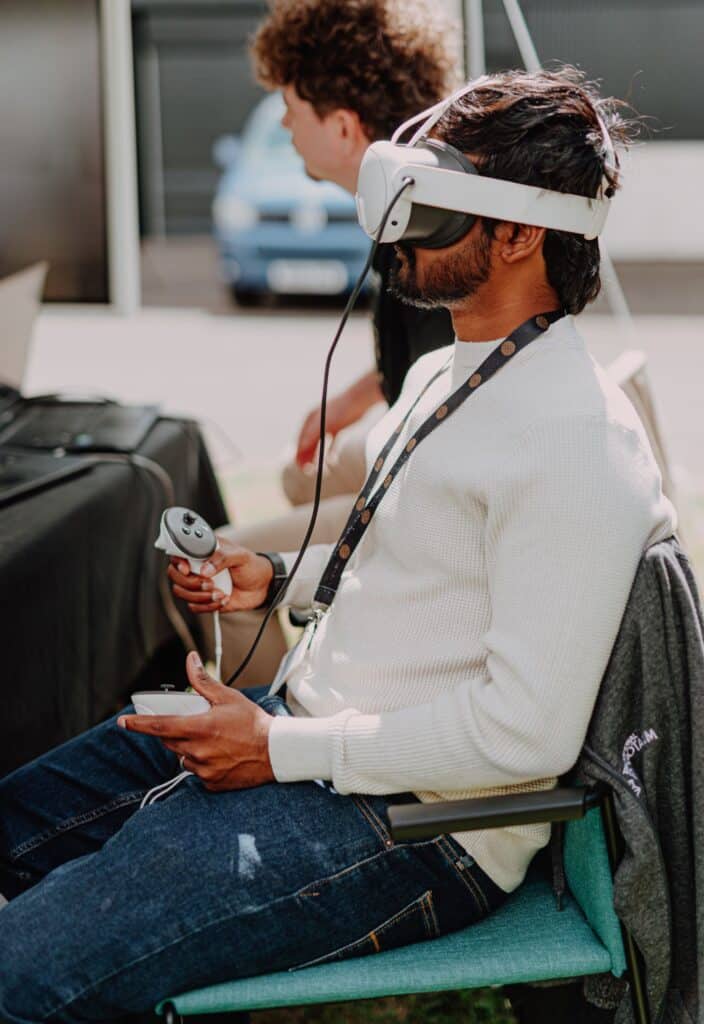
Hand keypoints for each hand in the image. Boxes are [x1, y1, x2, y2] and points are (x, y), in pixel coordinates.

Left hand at [118, 652, 274, 790]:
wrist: (276, 752)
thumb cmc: (253, 723)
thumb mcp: (229, 697)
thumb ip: (203, 681)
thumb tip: (190, 660)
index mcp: (200, 728)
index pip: (160, 727)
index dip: (138, 725)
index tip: (123, 722)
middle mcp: (198, 751)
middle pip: (169, 741)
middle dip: (173, 730)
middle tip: (191, 722)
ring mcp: (204, 770)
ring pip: (182, 757)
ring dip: (188, 747)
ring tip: (213, 739)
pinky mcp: (211, 783)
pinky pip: (196, 771)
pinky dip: (201, 762)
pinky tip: (219, 754)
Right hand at [168, 537, 272, 613]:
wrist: (262, 586)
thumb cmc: (251, 566)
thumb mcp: (240, 555)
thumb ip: (222, 558)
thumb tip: (204, 570)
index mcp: (202, 550)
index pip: (178, 553)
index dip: (178, 561)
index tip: (187, 569)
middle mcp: (196, 566)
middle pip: (175, 575)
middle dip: (191, 582)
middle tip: (210, 583)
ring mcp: (198, 584)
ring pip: (182, 592)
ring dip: (201, 596)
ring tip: (220, 593)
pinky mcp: (203, 599)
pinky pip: (194, 607)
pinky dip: (208, 606)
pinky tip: (223, 600)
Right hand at [295, 386, 365, 467]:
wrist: (359, 400)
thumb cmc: (341, 410)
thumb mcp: (324, 423)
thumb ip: (311, 434)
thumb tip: (300, 447)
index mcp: (310, 419)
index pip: (301, 439)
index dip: (299, 453)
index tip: (300, 466)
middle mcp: (317, 422)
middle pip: (308, 443)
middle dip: (306, 457)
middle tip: (308, 471)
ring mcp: (328, 425)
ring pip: (318, 444)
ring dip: (316, 456)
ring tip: (315, 469)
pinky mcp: (339, 428)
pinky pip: (332, 443)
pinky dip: (330, 452)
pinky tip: (332, 462)